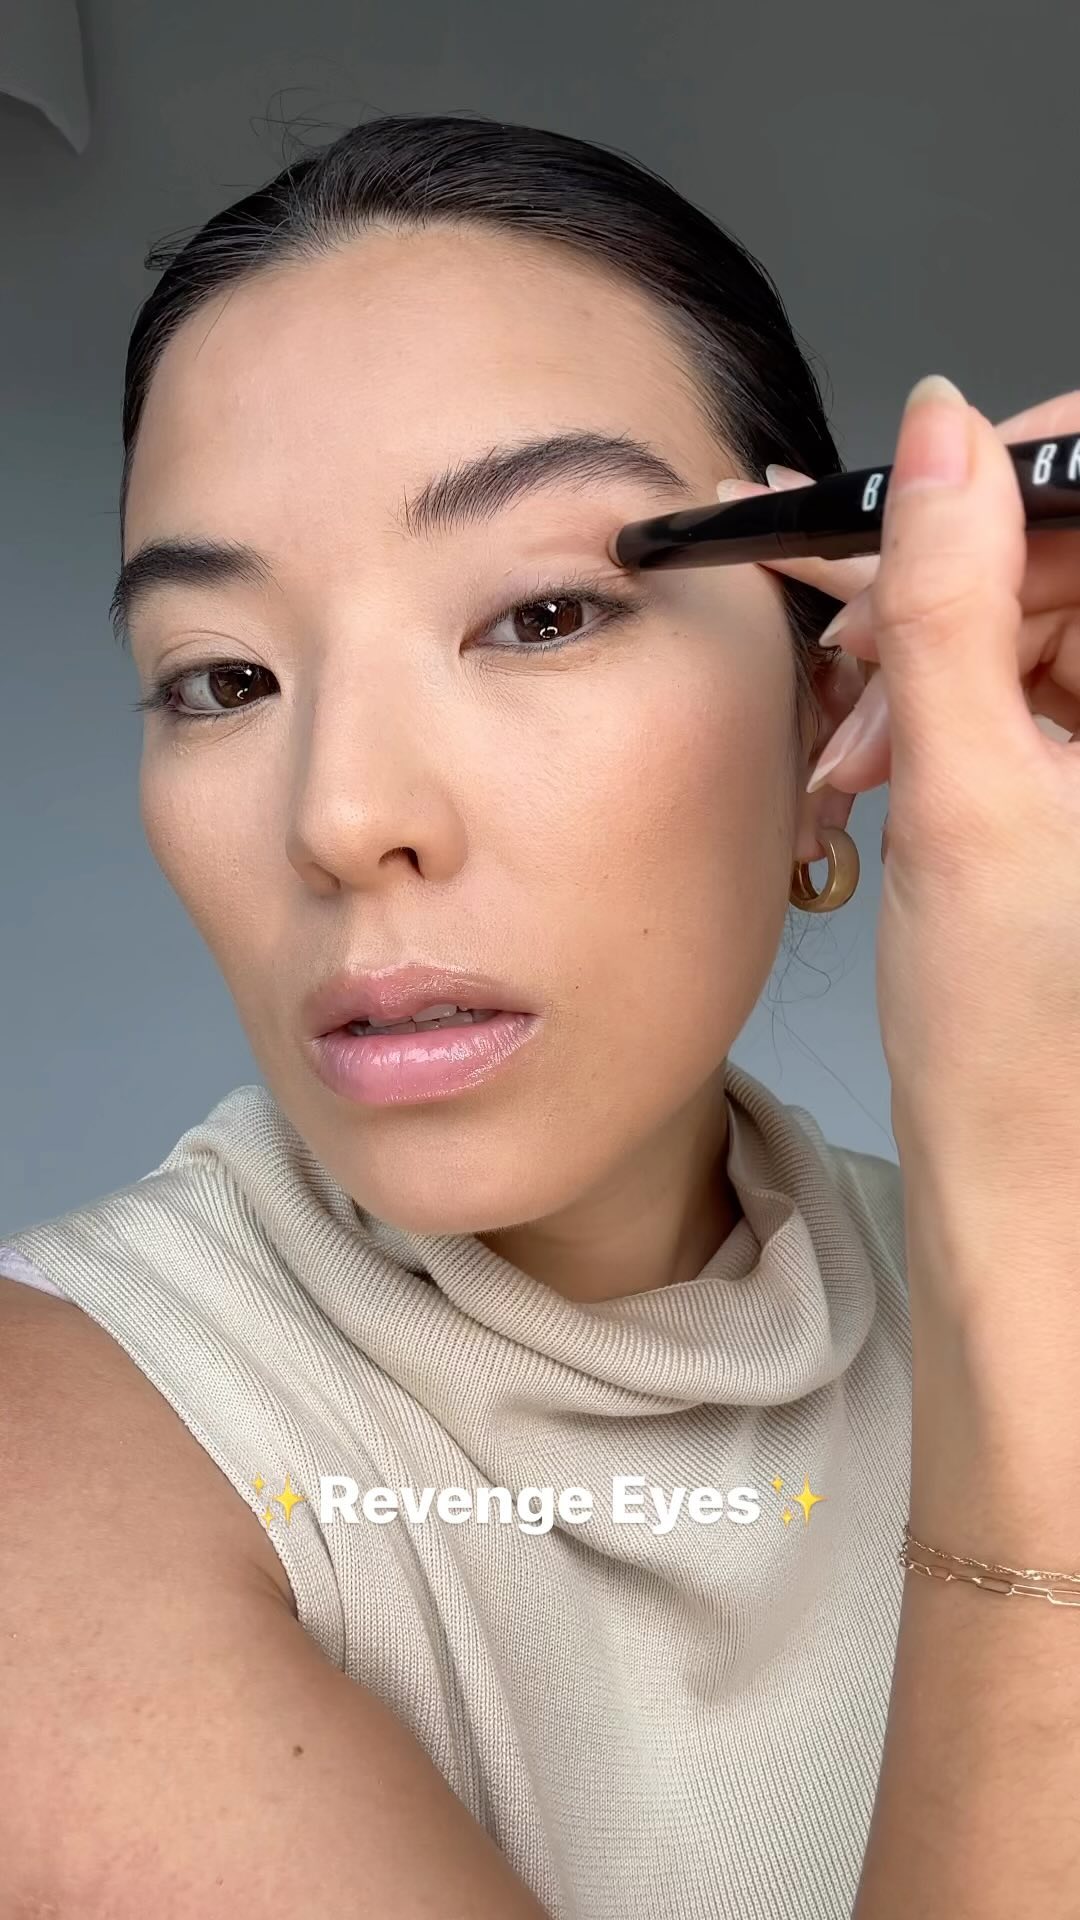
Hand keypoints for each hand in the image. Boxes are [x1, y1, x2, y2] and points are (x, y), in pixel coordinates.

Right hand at [732, 378, 1079, 1321]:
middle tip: (853, 652)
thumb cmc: (1015, 1031)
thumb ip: (946, 601)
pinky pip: (1021, 679)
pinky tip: (877, 748)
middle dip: (952, 588)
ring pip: (1036, 617)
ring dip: (927, 654)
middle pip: (1072, 557)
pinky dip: (937, 699)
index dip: (1025, 476)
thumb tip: (942, 433)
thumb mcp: (961, 791)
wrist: (1016, 1160)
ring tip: (855, 740)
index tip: (923, 499)